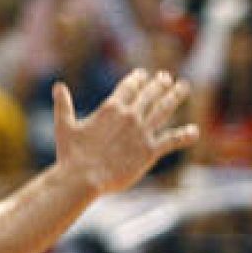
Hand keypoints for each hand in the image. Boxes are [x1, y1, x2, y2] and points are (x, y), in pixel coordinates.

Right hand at [53, 69, 197, 195]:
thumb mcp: (64, 126)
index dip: (137, 79)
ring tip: (183, 87)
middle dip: (159, 84)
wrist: (83, 178)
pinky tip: (194, 132)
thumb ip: (63, 105)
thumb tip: (58, 86)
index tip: (143, 74)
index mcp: (111, 107)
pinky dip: (184, 135)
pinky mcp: (150, 151)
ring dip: (175, 97)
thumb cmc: (71, 154)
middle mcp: (130, 116)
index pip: (128, 87)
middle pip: (149, 94)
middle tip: (166, 78)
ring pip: (164, 109)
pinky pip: (172, 140)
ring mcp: (142, 132)